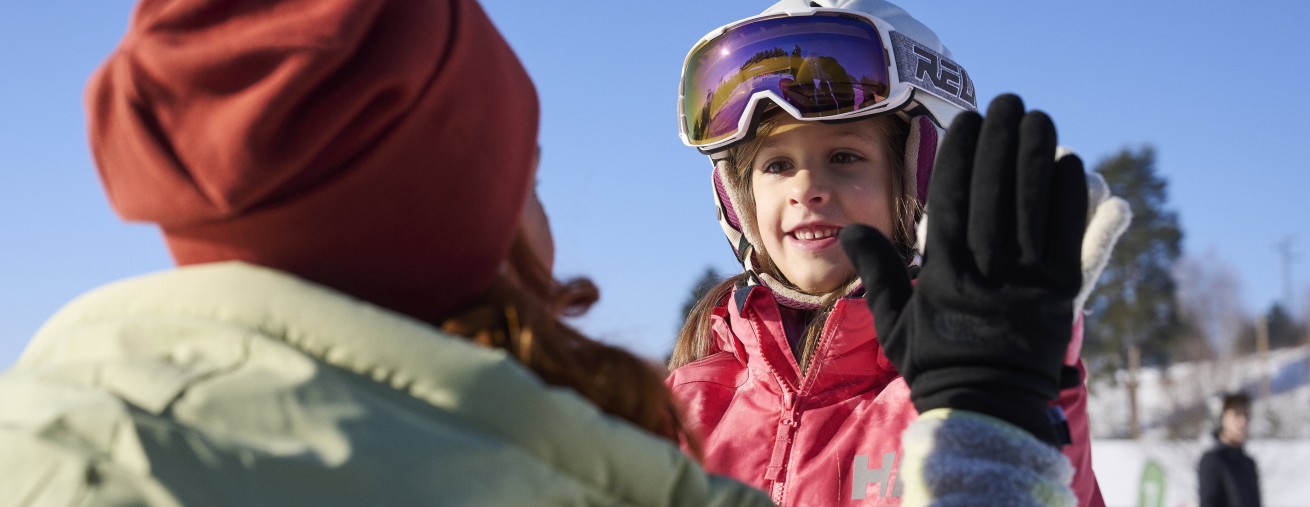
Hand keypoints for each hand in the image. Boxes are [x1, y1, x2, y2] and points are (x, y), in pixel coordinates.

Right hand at [840, 94, 1086, 444]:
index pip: (950, 202)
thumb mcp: (893, 323)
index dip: (959, 157)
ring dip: (1035, 156)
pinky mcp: (1060, 294)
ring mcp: (1026, 283)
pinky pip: (1067, 235)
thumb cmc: (935, 365)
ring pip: (1032, 206)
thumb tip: (850, 230)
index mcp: (942, 277)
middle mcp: (985, 273)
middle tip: (1005, 104)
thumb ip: (877, 273)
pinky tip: (1066, 162)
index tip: (964, 122)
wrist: (988, 411)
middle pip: (993, 193)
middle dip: (999, 141)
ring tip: (1036, 117)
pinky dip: (1067, 197)